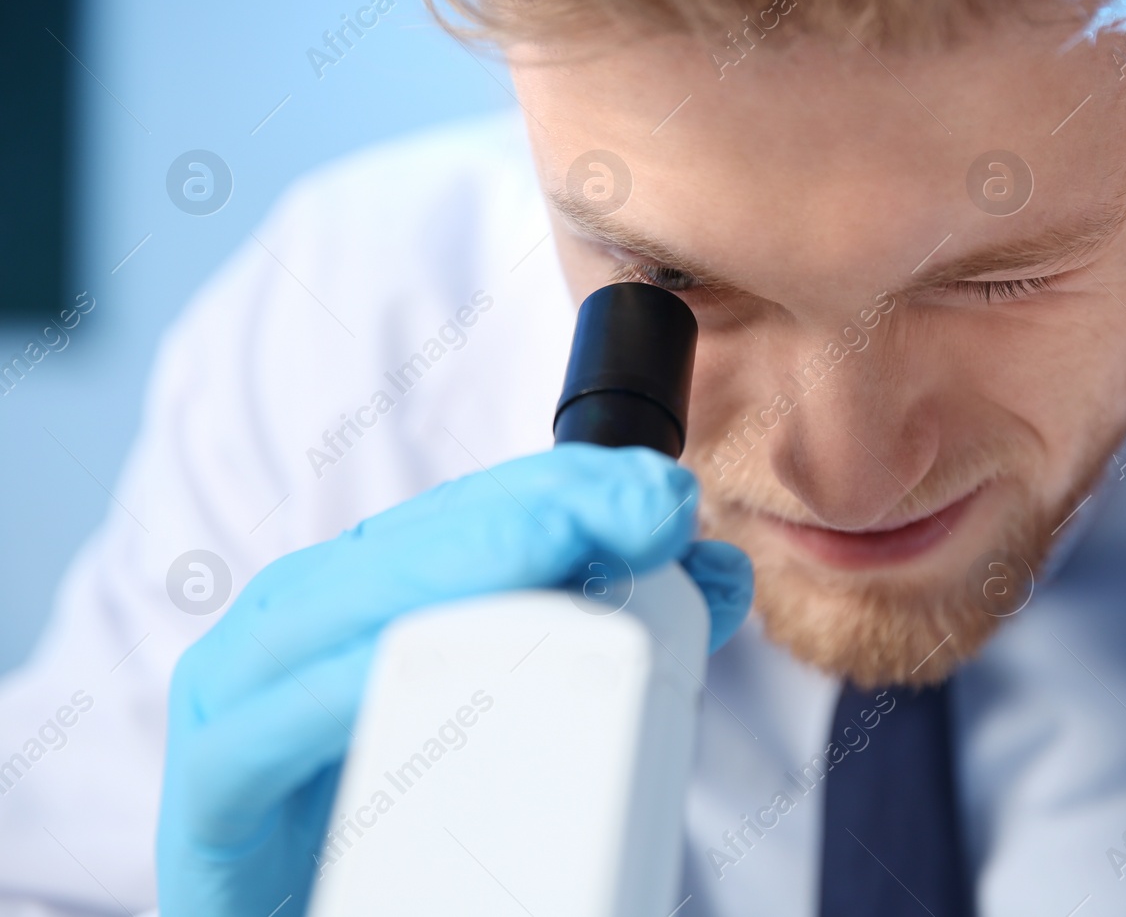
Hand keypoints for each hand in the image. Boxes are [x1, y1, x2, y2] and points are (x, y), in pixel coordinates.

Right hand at [156, 444, 750, 916]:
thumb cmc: (417, 833)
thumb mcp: (526, 713)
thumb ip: (614, 637)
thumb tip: (716, 574)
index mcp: (373, 598)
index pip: (472, 517)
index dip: (567, 488)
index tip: (665, 495)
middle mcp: (306, 629)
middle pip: (419, 545)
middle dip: (539, 509)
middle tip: (647, 508)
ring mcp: (246, 700)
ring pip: (341, 610)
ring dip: (455, 566)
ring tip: (559, 541)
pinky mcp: (215, 791)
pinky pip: (268, 732)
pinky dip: (339, 689)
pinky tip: (406, 660)